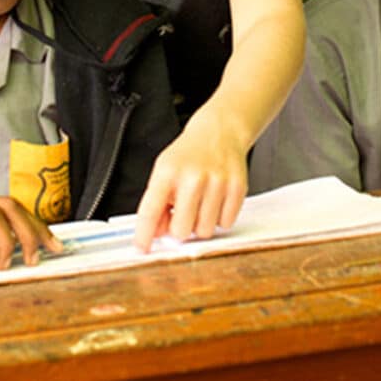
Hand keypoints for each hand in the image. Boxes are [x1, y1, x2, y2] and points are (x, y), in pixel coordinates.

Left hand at [133, 106, 247, 252]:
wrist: (219, 131)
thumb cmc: (189, 154)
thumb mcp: (164, 171)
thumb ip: (157, 202)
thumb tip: (156, 234)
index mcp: (168, 172)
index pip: (150, 211)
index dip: (144, 234)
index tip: (142, 248)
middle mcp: (192, 177)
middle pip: (181, 230)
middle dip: (179, 228)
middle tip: (181, 214)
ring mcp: (217, 182)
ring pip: (205, 231)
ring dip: (200, 224)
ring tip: (200, 203)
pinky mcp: (237, 187)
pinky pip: (225, 224)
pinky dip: (219, 218)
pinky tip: (215, 200)